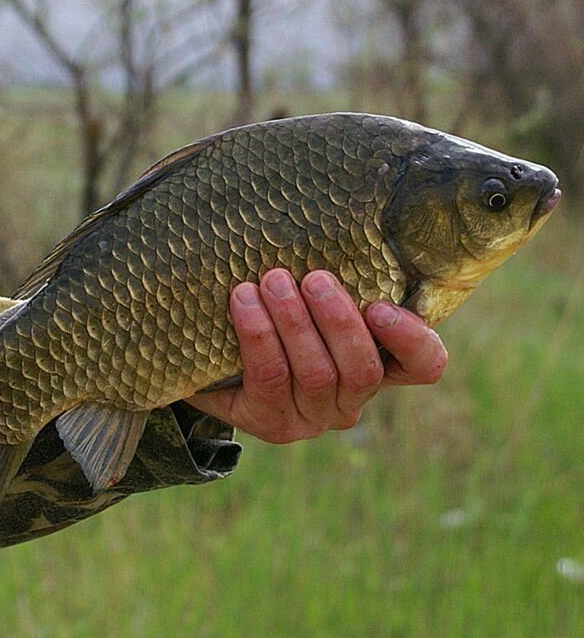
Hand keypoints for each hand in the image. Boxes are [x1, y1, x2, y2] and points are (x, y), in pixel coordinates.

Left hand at [185, 268, 446, 443]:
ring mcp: (313, 416)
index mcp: (379, 365)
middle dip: (337, 320)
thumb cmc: (274, 312)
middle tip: (314, 278)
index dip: (410, 339)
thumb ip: (332, 276)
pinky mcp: (272, 423)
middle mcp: (351, 399)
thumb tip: (345, 213)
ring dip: (293, 323)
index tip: (378, 304)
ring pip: (316, 374)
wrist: (214, 358)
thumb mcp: (309, 294)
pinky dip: (257, 336)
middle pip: (362, 369)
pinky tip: (243, 302)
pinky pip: (270, 378)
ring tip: (271, 281)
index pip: (423, 365)